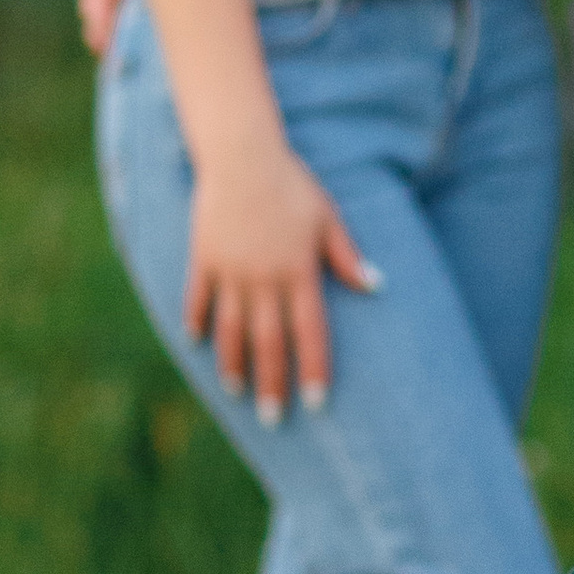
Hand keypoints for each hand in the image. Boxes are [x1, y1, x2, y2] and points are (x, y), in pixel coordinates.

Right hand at [185, 130, 379, 422]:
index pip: (310, 332)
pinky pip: (198, 297)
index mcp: (299, 272)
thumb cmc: (292, 183)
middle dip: (273, 384)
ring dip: (234, 363)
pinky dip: (197, 321)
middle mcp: (264, 278)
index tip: (317, 402)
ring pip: (230, 329)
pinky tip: (196, 343)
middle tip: (274, 420)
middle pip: (269, 342)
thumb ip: (348, 256)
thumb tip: (377, 286)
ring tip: (237, 392)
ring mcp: (230, 270)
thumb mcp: (328, 217)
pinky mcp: (203, 258)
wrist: (242, 153)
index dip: (314, 369)